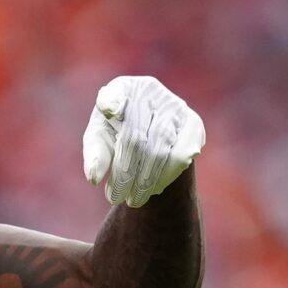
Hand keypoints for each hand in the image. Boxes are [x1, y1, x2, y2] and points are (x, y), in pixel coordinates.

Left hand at [80, 75, 204, 207]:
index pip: (114, 95)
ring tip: (133, 200)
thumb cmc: (114, 135)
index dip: (112, 101)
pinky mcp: (193, 123)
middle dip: (125, 173)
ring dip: (145, 180)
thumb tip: (93, 177)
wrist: (148, 134)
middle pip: (135, 136)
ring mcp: (175, 106)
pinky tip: (154, 189)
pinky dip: (166, 175)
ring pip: (159, 148)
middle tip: (115, 197)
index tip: (109, 110)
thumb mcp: (99, 141)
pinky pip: (181, 154)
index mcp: (124, 87)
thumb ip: (95, 154)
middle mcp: (151, 90)